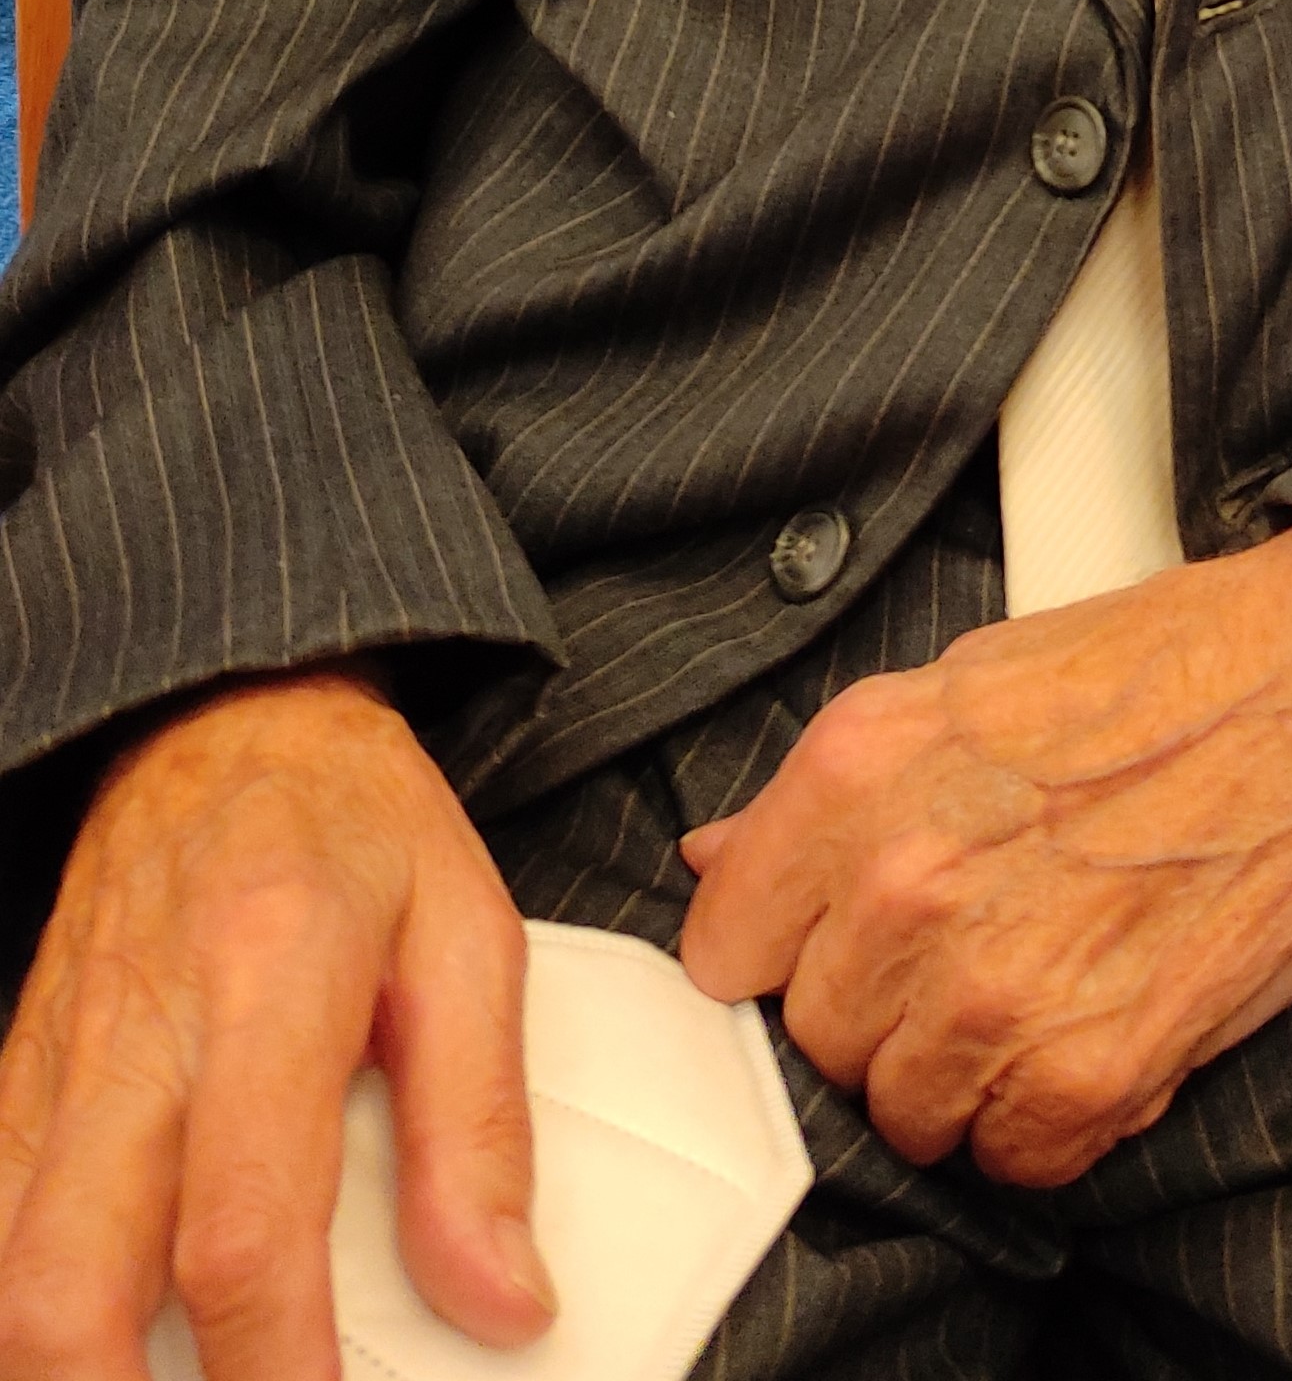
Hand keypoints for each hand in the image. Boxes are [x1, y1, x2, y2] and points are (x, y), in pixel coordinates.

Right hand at [0, 671, 553, 1380]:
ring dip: (65, 1366)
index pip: (243, 1222)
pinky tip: (102, 1335)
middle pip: (65, 1286)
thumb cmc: (354, 821)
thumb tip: (505, 1300)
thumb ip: (483, 1127)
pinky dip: (31, 1305)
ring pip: (9, 1274)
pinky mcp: (22, 1077)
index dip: (273, 1370)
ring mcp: (61, 1061)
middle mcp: (141, 1033)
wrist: (228, 713)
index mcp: (269, 977)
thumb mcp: (467, 934)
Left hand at [678, 522, 1291, 1187]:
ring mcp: (999, 985)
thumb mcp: (971, 678)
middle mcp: (912, 881)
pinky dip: (1053, 1117)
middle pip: (819, 1038)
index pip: (727, 943)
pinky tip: (1098, 1024)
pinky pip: (1014, 1158)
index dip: (781, 952)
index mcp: (863, 769)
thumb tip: (728, 858)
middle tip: (972, 950)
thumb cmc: (1176, 665)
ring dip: (966, 1073)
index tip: (831, 948)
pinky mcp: (1096, 1067)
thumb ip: (837, 787)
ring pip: (906, 1112)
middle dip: (883, 1012)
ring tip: (1046, 980)